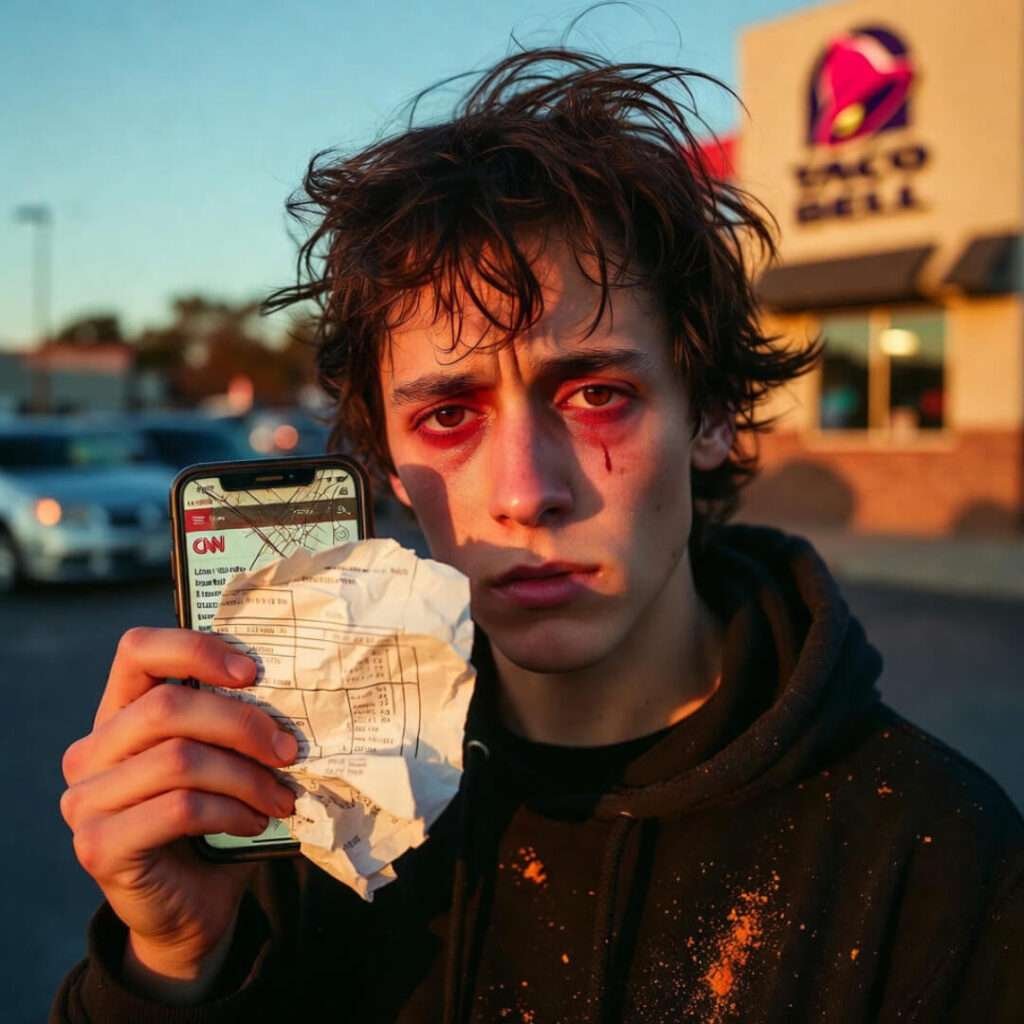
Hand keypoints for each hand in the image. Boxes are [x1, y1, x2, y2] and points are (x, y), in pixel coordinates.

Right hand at [60, 627, 297, 1001]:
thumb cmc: (213, 820)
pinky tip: (256, 822)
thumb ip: (232, 720)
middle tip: (289, 750)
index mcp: (118, 714)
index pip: (138, 650)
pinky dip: (231, 811)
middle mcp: (90, 752)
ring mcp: (86, 801)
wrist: (190, 908)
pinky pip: (180, 808)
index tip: (253, 672)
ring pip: (179, 760)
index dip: (196, 649)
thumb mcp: (222, 758)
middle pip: (167, 708)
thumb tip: (296, 687)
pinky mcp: (99, 846)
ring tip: (281, 796)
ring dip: (246, 776)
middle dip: (242, 724)